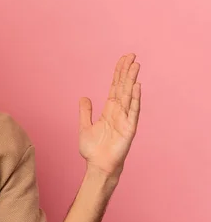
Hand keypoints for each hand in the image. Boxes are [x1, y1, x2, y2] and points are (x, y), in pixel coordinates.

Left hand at [78, 53, 140, 178]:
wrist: (98, 166)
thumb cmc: (93, 149)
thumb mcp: (85, 126)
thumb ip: (85, 111)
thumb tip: (84, 97)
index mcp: (109, 110)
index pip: (115, 87)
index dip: (119, 73)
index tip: (123, 59)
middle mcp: (119, 112)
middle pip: (124, 87)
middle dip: (127, 71)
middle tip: (132, 55)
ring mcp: (125, 119)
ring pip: (129, 95)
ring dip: (132, 80)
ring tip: (136, 66)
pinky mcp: (129, 128)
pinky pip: (133, 111)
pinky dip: (135, 99)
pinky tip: (137, 87)